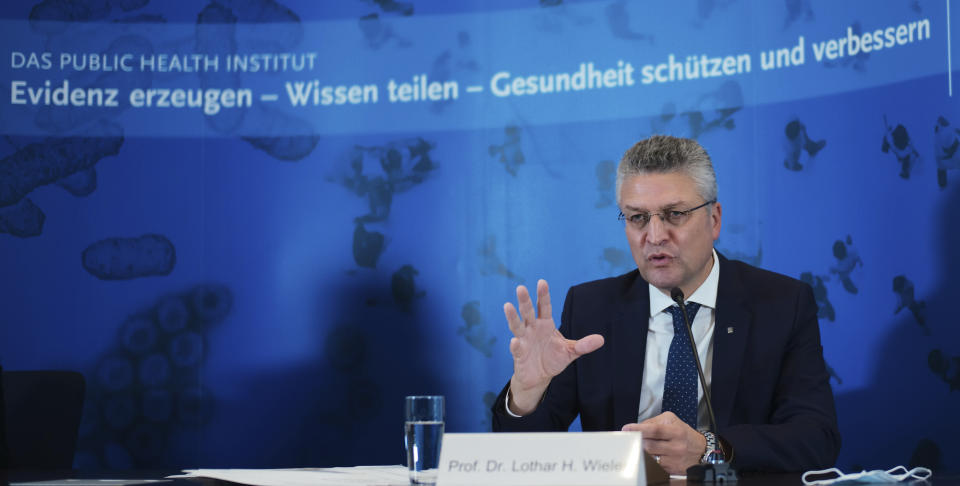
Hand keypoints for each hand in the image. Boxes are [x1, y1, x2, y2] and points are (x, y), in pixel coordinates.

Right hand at [504, 279, 603, 414]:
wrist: (540, 377)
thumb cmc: (553, 358)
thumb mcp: (570, 351)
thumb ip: (583, 345)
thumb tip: (601, 339)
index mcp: (545, 324)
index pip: (544, 307)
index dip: (543, 295)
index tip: (542, 282)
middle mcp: (532, 329)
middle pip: (528, 312)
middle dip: (524, 301)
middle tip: (521, 288)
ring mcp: (524, 340)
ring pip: (516, 326)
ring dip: (512, 317)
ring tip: (508, 306)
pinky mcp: (519, 354)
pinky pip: (516, 348)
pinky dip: (515, 345)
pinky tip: (515, 341)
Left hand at [622, 412, 705, 474]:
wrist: (700, 451)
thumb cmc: (684, 434)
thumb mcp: (672, 421)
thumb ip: (654, 421)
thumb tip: (638, 427)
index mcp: (676, 432)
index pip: (654, 430)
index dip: (639, 429)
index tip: (626, 428)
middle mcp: (676, 447)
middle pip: (649, 446)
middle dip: (637, 441)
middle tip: (630, 437)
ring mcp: (673, 460)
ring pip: (649, 457)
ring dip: (641, 450)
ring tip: (638, 445)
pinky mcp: (671, 470)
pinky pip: (653, 465)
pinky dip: (647, 459)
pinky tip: (646, 454)